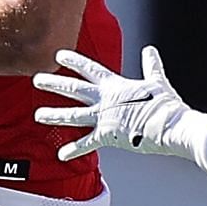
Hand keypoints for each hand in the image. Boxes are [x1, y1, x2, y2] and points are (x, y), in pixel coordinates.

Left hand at [34, 46, 202, 162]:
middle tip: (36, 79)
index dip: (74, 60)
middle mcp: (105, 100)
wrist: (170, 125)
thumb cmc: (166, 105)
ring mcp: (104, 117)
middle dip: (54, 83)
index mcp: (115, 85)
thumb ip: (151, 66)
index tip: (58, 54)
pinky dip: (74, 151)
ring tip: (38, 115)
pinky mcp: (108, 135)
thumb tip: (150, 50)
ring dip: (54, 115)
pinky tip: (61, 155)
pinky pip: (87, 144)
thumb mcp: (157, 81)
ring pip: (73, 115)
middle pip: (74, 88)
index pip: (90, 69)